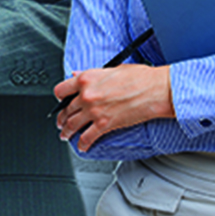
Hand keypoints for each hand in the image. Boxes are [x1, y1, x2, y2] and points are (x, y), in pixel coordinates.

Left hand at [53, 64, 173, 151]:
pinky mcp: (105, 125)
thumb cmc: (138, 77)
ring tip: (65, 135)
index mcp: (86, 79)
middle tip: (61, 122)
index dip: (60, 97)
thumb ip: (91, 74)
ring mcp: (94, 111)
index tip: (61, 101)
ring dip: (67, 132)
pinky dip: (83, 143)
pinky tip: (82, 146)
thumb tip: (77, 75)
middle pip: (66, 110)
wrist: (154, 90)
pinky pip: (88, 137)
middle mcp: (87, 95)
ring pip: (72, 125)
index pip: (61, 90)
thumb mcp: (111, 69)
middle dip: (62, 118)